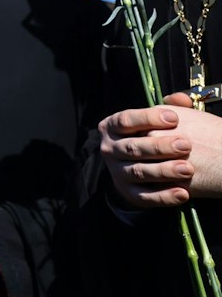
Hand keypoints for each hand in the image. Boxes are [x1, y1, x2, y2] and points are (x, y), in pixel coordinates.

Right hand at [99, 94, 221, 206]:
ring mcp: (117, 172)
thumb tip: (181, 99)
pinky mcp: (128, 193)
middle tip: (186, 145)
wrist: (132, 168)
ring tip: (187, 169)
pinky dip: (164, 196)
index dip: (148, 118)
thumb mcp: (151, 121)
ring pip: (139, 172)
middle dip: (160, 146)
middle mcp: (109, 149)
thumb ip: (167, 108)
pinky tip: (183, 193)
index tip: (174, 118)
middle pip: (133, 147)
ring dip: (164, 171)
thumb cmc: (147, 138)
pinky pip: (146, 196)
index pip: (125, 120)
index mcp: (111, 127)